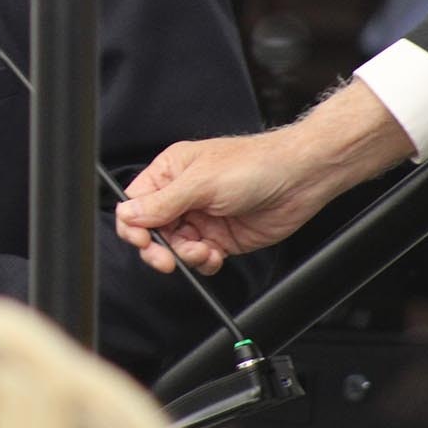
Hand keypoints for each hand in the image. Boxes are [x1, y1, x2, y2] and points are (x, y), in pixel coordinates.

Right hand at [115, 132, 320, 274]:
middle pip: (151, 230)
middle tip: (165, 259)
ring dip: (185, 255)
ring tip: (202, 251)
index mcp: (170, 173)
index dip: (133, 225)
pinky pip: (198, 257)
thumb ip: (162, 202)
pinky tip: (214, 255)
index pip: (136, 203)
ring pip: (175, 247)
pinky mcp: (219, 238)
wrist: (299, 180)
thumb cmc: (254, 165)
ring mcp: (201, 218)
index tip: (142, 240)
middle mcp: (182, 196)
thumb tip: (129, 214)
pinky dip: (203, 262)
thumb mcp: (201, 182)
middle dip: (157, 247)